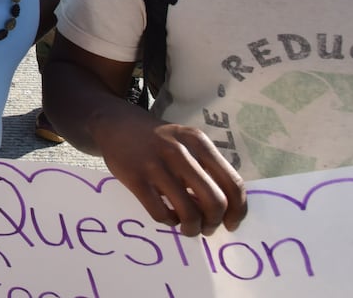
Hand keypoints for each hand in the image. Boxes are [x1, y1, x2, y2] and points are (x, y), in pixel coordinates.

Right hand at [101, 119, 247, 235]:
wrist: (115, 124)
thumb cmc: (157, 139)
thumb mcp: (186, 142)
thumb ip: (206, 167)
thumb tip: (224, 208)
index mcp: (198, 142)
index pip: (232, 183)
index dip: (238, 210)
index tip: (231, 223)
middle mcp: (180, 152)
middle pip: (214, 202)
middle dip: (214, 223)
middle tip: (207, 228)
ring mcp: (155, 165)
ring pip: (188, 212)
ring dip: (192, 228)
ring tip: (188, 228)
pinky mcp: (134, 178)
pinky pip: (160, 213)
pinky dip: (168, 221)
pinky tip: (167, 216)